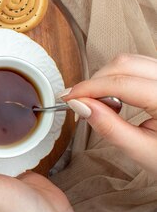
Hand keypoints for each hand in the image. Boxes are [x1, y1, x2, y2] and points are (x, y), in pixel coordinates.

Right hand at [61, 54, 156, 175]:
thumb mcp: (142, 150)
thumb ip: (109, 127)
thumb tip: (81, 106)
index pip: (121, 83)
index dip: (89, 89)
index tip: (69, 99)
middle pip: (125, 64)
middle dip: (96, 81)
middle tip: (81, 103)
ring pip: (131, 61)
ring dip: (107, 78)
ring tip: (100, 103)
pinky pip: (140, 66)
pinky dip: (120, 77)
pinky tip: (115, 97)